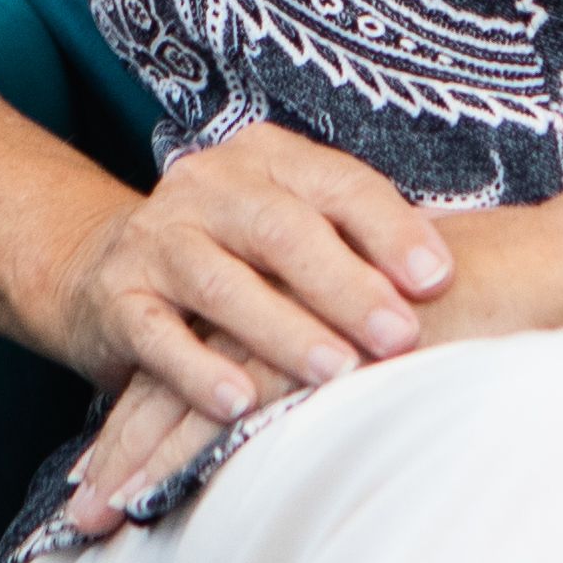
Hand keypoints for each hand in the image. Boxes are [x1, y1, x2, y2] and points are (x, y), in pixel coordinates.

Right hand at [29, 126, 452, 519]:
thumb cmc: (234, 257)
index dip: (391, 229)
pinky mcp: (116, 298)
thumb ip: (358, 245)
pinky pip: (156, 334)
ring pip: (220, 281)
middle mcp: (208, 186)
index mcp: (266, 159)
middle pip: (282, 229)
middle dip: (345, 285)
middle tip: (400, 337)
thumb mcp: (292, 233)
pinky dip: (196, 369)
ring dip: (282, 330)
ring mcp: (157, 240)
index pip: (339, 184)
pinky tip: (237, 403)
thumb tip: (462, 279)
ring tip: (335, 374)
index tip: (440, 279)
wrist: (99, 268)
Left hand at [50, 167, 562, 533]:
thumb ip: (356, 362)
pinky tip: (152, 495)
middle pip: (178, 375)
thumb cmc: (498, 306)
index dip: (153, 413)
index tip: (111, 467)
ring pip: (192, 395)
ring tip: (91, 517)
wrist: (555, 269)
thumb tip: (332, 410)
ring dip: (138, 461)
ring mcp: (299, 316)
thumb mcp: (406, 336)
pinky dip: (189, 453)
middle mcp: (284, 297)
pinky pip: (240, 405)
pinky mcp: (324, 344)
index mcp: (297, 293)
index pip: (204, 352)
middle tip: (76, 510)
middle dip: (123, 448)